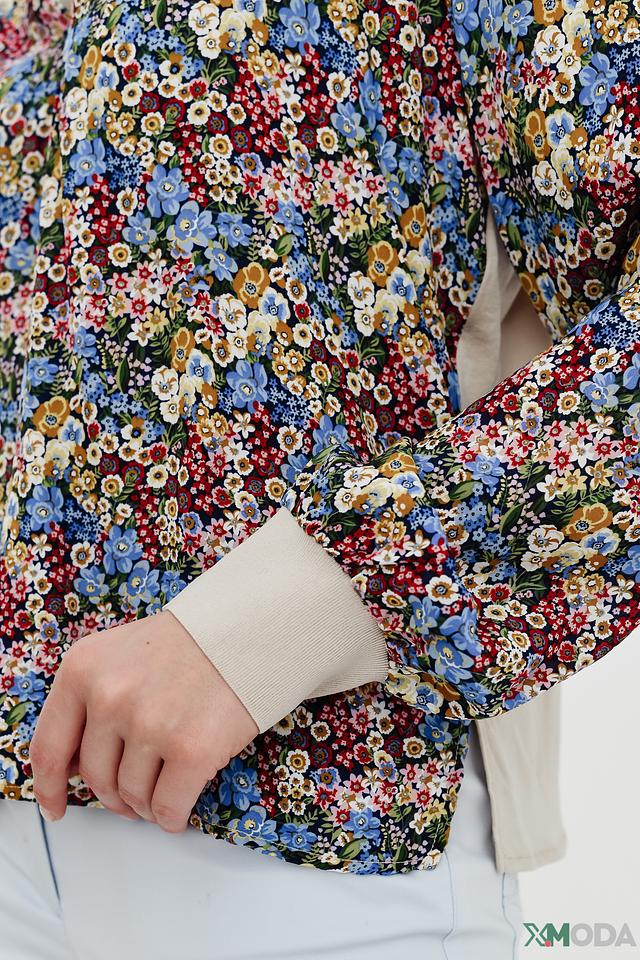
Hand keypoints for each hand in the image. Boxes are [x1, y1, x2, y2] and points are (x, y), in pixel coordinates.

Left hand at [29, 610, 258, 831]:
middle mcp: (109, 696)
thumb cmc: (188, 644)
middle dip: (114, 795)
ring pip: (131, 796)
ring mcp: (150, 724)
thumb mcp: (120, 656)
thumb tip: (72, 768)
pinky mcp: (192, 750)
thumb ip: (89, 703)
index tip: (56, 806)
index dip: (49, 787)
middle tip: (132, 794)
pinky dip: (171, 817)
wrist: (248, 630)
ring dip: (145, 805)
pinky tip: (178, 809)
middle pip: (96, 778)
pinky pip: (167, 808)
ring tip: (163, 789)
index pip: (49, 746)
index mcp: (83, 669)